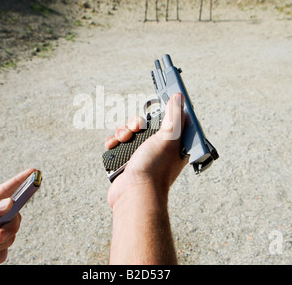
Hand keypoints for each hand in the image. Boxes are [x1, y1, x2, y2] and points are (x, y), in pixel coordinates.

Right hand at [106, 93, 187, 207]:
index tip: (150, 110)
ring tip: (122, 139)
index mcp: (173, 146)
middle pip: (144, 126)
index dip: (158, 115)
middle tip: (135, 128)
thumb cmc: (155, 168)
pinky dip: (113, 144)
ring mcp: (140, 157)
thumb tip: (179, 98)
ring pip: (129, 134)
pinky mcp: (126, 163)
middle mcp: (157, 151)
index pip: (167, 122)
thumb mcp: (168, 137)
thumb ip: (174, 116)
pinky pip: (117, 146)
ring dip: (122, 132)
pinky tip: (113, 146)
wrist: (134, 194)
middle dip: (135, 124)